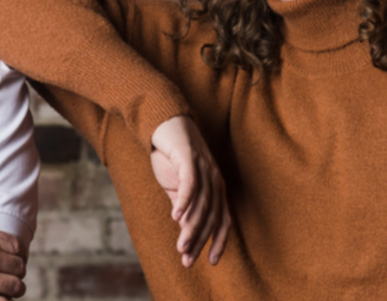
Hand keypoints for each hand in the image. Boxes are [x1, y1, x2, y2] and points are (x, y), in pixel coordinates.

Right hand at [150, 115, 230, 267]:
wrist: (164, 125)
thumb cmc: (171, 157)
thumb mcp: (177, 187)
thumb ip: (184, 206)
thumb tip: (185, 230)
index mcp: (216, 188)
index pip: (222, 220)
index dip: (218, 241)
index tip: (211, 262)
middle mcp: (215, 180)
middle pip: (211, 216)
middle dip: (200, 241)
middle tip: (187, 261)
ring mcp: (205, 168)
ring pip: (201, 204)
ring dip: (191, 227)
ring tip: (181, 246)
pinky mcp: (190, 158)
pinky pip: (190, 184)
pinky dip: (185, 201)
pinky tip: (175, 217)